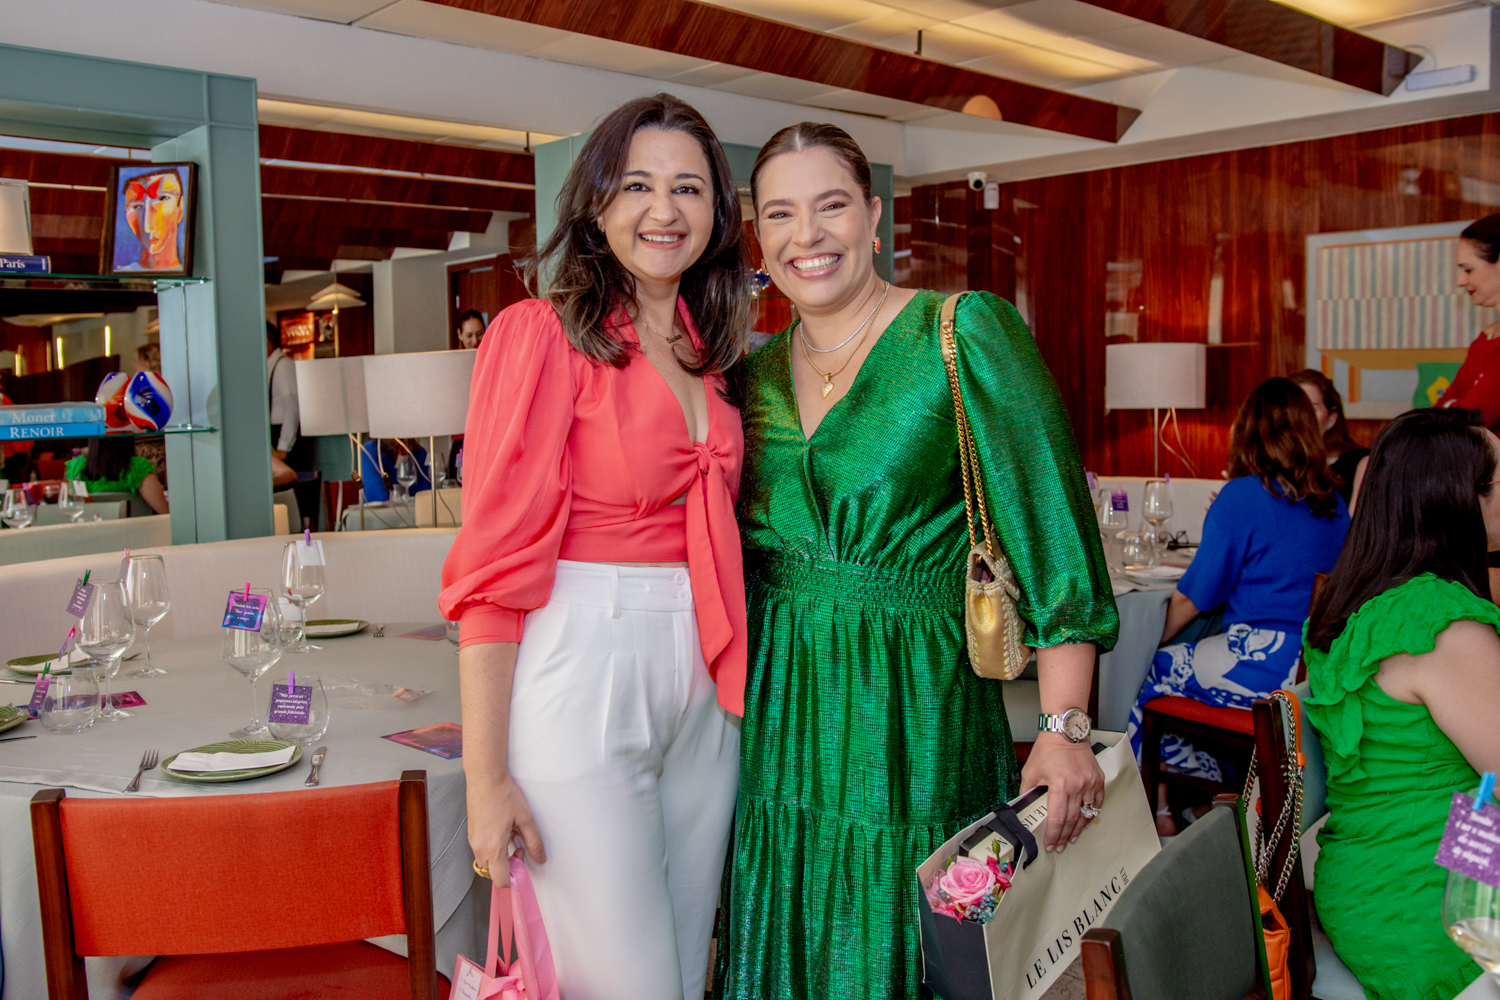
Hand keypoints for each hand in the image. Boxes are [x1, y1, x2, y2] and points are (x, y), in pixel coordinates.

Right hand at [466, 771, 545, 886]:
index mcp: (494, 848)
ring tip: (511, 836)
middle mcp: (480, 848)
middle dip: (507, 867)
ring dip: (499, 858)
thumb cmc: (504, 795)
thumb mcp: (525, 819)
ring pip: (486, 862)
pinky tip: (502, 831)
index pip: (500, 880)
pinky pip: (481, 851)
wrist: (485, 778)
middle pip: (492, 873)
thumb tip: (540, 859)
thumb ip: (534, 842)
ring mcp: (473, 841)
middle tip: (519, 848)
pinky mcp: (471, 833)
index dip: (513, 878)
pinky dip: (492, 849)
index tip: (522, 865)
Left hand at [1020, 734, 1104, 852]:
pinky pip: (1097, 802)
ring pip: (1086, 813)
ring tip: (1072, 839)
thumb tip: (1024, 807)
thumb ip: (1027, 791)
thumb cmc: (1047, 750)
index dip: (1053, 835)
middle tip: (1060, 847)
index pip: (1057, 818)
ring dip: (1078, 829)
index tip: (1050, 845)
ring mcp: (1090, 783)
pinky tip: (1085, 822)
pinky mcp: (1098, 779)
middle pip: (1071, 819)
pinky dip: (1091, 813)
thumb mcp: (1031, 771)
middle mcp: (1078, 787)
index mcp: (1060, 786)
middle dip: (1064, 836)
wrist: (1066, 732)